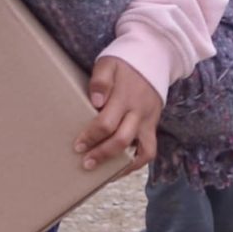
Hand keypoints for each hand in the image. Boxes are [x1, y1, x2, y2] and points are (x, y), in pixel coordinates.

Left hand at [77, 56, 159, 173]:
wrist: (154, 56)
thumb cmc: (125, 61)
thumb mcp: (109, 63)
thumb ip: (101, 80)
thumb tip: (96, 102)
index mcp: (125, 97)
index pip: (107, 123)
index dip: (91, 137)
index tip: (78, 145)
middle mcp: (139, 111)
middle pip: (122, 140)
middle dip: (102, 154)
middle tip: (86, 163)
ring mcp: (149, 120)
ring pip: (143, 151)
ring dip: (123, 165)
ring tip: (107, 175)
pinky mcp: (154, 124)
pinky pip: (150, 150)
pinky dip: (137, 162)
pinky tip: (122, 168)